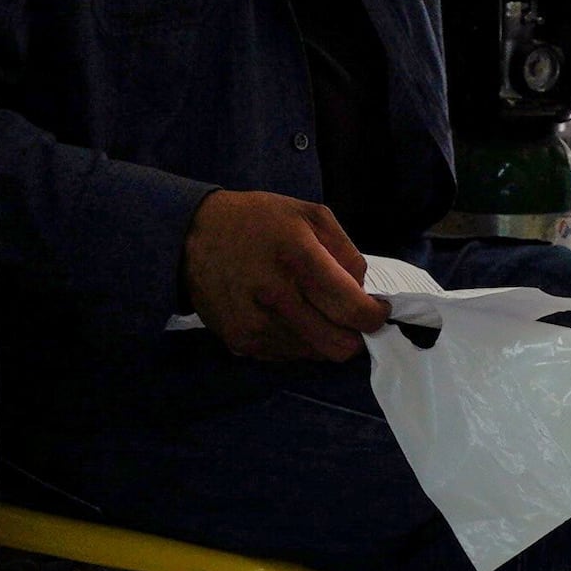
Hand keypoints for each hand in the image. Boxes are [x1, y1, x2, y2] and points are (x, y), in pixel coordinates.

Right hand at [182, 190, 391, 363]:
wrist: (192, 236)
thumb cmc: (257, 220)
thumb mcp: (309, 214)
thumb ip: (346, 251)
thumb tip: (364, 290)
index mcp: (297, 257)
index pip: (351, 309)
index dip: (374, 316)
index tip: (377, 310)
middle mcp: (276, 296)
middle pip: (338, 345)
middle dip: (353, 334)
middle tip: (348, 316)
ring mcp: (256, 325)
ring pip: (315, 354)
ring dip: (323, 336)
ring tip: (310, 308)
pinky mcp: (241, 342)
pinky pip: (288, 355)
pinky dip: (297, 340)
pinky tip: (285, 314)